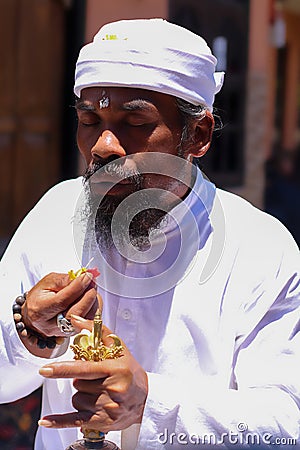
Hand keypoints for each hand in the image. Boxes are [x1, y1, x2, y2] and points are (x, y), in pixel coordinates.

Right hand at [22, 272, 97, 337]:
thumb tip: (83, 277)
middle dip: (88, 296)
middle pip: (75, 313)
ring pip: (85, 319)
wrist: (36, 313)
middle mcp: (50, 325)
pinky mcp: (73, 333)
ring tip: (91, 288)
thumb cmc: (41, 296)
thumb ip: (65, 280)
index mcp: (40, 310)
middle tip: (92, 282)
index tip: (87, 276)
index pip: (62, 301)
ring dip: (93, 302)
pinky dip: (94, 308)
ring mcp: (63, 332)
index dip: (77, 288)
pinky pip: (89, 322)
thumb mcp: (48, 282)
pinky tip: (91, 298)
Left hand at [38, 317, 147, 431]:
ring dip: (81, 396)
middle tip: (97, 379)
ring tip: (98, 393)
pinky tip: (46, 421)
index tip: (46, 369)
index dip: (63, 369)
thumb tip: (75, 319)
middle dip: (82, 381)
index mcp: (115, 370)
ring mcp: (108, 408)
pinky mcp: (103, 422)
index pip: (84, 369)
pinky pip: (75, 420)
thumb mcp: (119, 348)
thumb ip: (97, 331)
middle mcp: (112, 389)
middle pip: (78, 385)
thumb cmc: (130, 371)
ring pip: (77, 400)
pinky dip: (59, 421)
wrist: (146, 398)